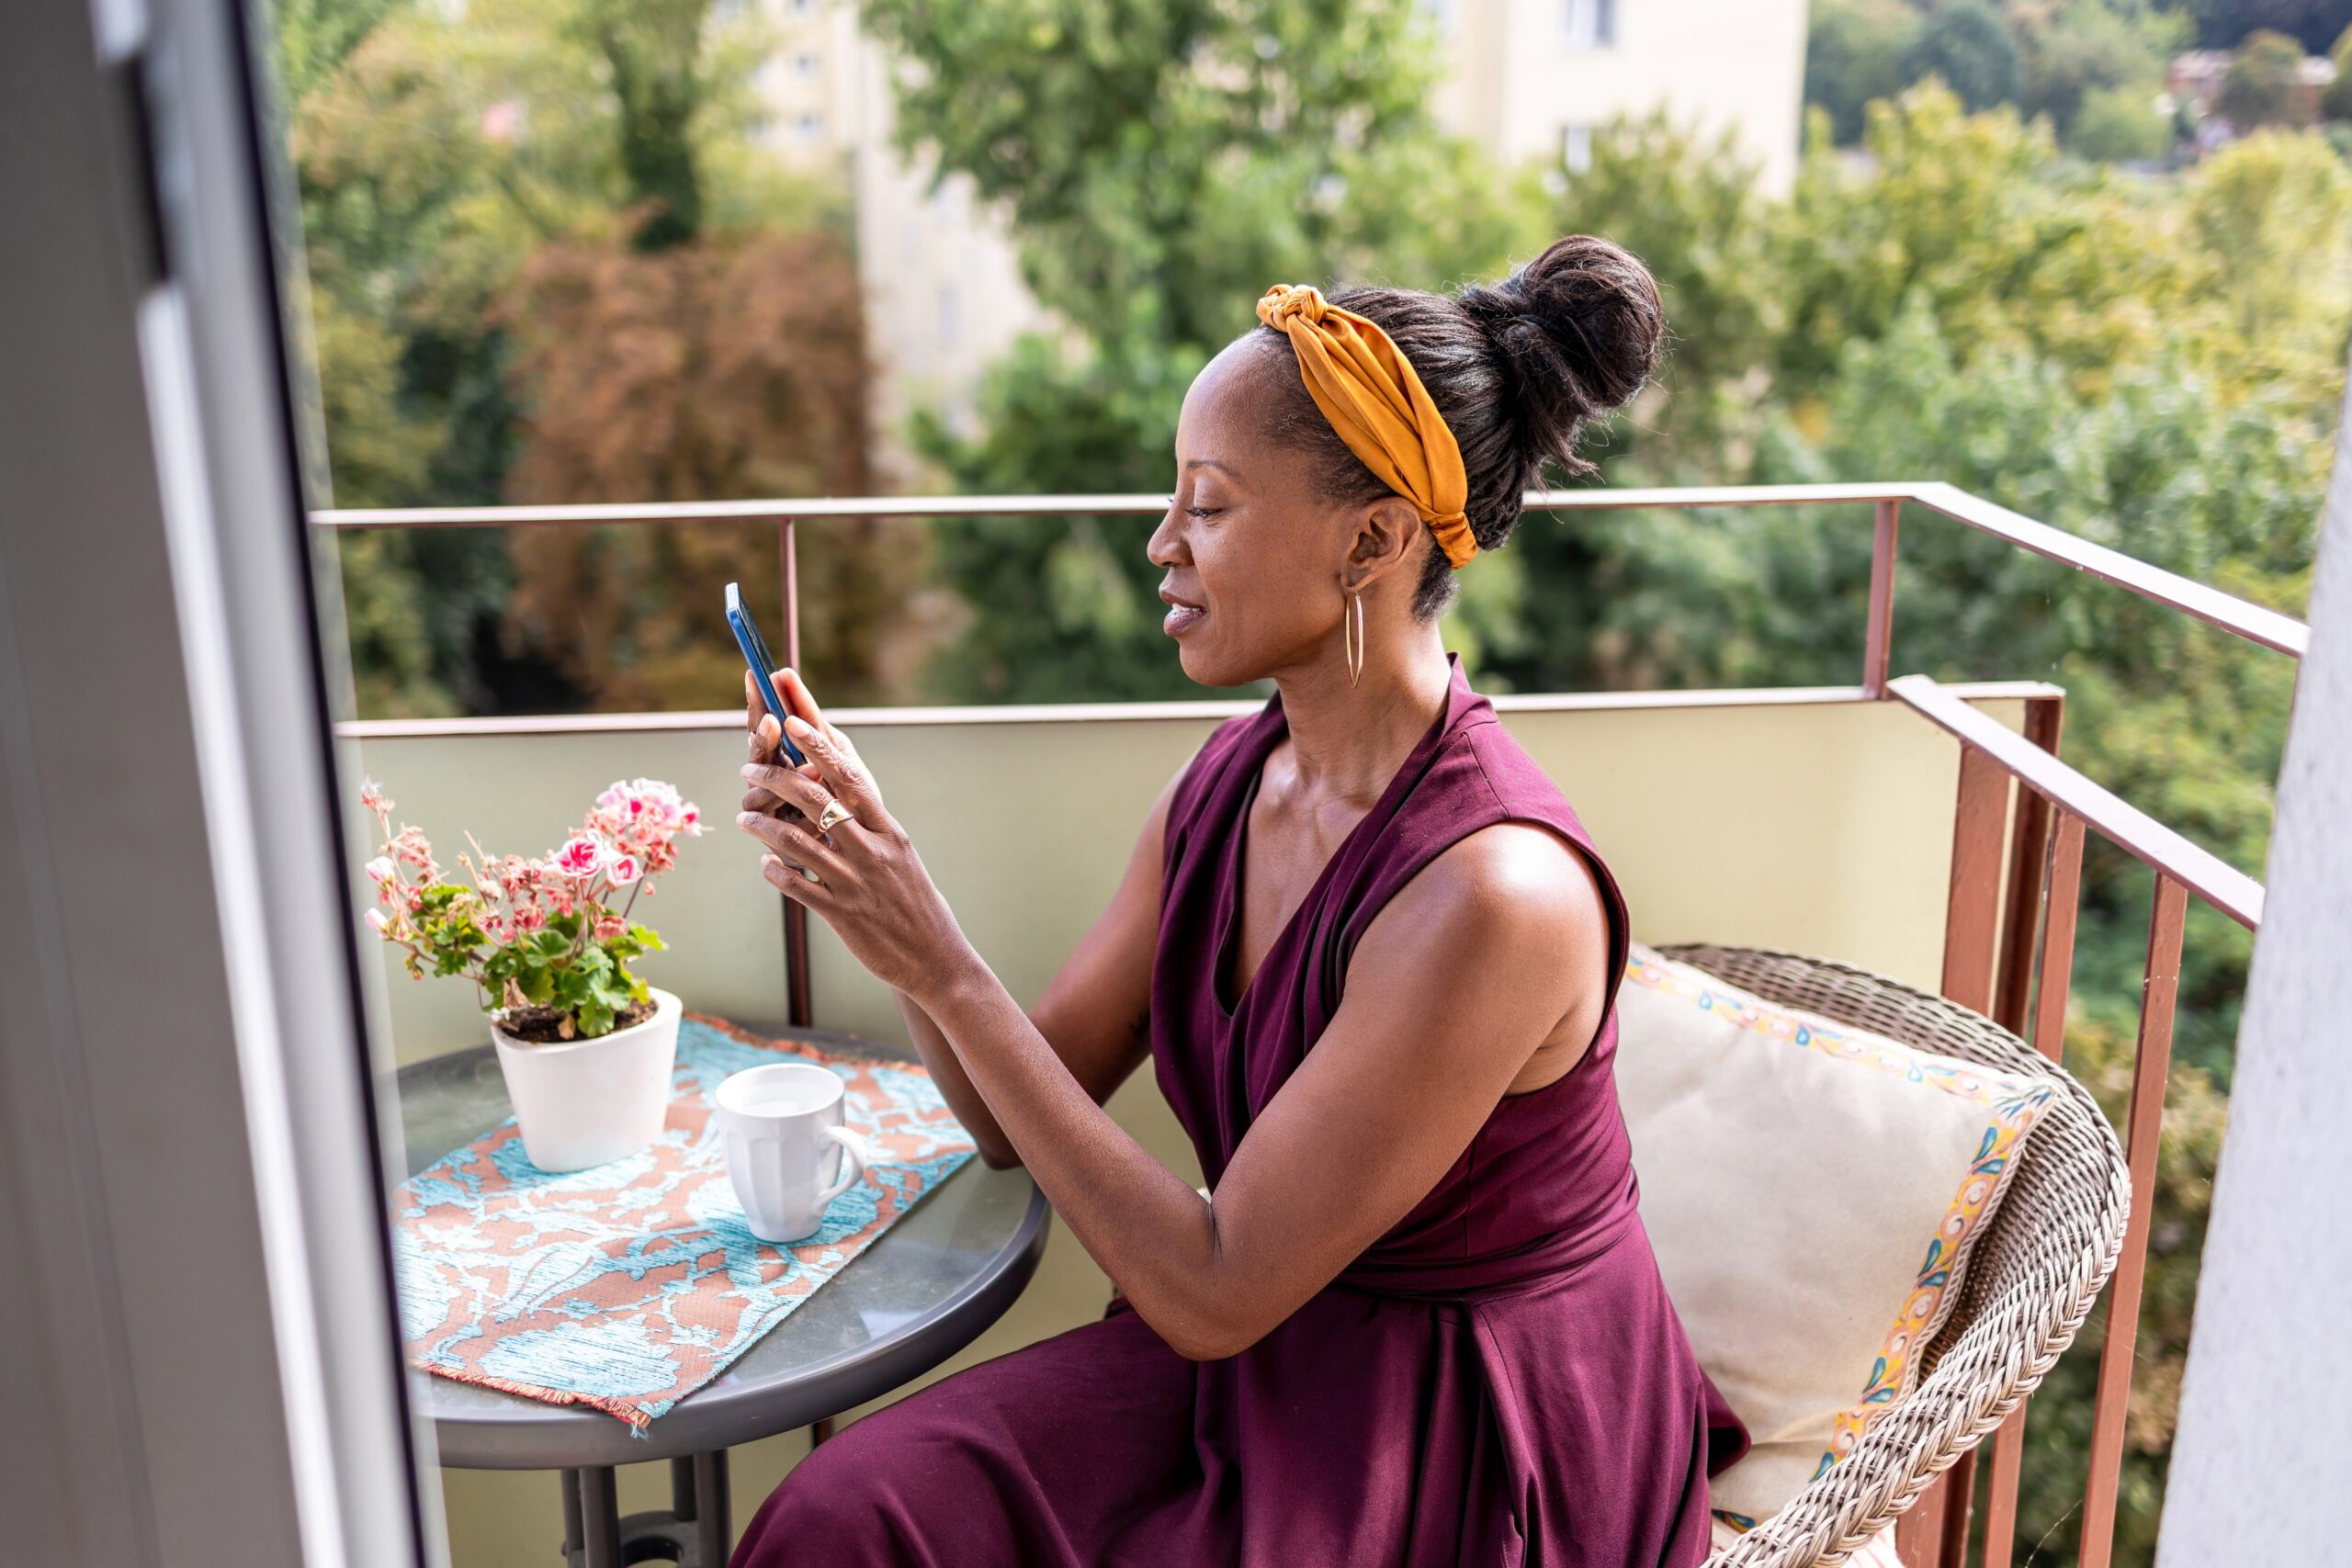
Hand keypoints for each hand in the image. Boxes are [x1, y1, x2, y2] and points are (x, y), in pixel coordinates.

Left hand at [735, 675, 973, 1000]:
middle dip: (777, 778)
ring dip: (763, 826)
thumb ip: (871, 826)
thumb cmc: (916, 904)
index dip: (818, 747)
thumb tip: (840, 792)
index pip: (851, 777)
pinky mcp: (842, 914)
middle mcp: (874, 851)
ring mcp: (857, 883)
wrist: (937, 959)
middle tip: (749, 767)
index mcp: (890, 831)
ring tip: (744, 816)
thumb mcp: (900, 856)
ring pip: (798, 843)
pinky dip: (774, 871)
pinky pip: (797, 886)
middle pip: (818, 800)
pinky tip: (764, 864)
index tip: (792, 722)